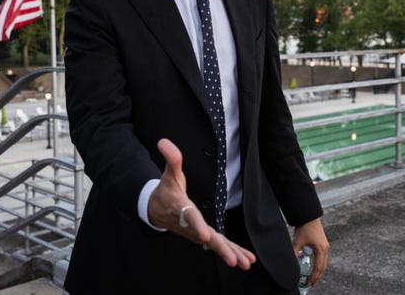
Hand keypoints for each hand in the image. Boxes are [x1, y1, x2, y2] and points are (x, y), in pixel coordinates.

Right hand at [147, 138, 255, 269]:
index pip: (190, 217)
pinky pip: (219, 245)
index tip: (203, 237)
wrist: (157, 210)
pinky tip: (247, 260)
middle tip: (233, 260)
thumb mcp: (168, 174)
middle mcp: (190, 224)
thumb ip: (171, 159)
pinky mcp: (203, 236)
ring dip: (231, 254)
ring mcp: (197, 233)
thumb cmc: (166, 191)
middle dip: (221, 249)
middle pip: (207, 237)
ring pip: (215, 245)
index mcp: (181, 208)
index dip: (196, 226)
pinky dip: (233, 252)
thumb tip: (164, 141)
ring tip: (246, 263)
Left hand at [292, 217, 329, 287]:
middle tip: (311, 283)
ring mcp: (325, 246)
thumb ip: (294, 253)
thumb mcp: (297, 242)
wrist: (308, 216)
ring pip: (324, 263)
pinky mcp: (323, 244)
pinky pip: (322, 257)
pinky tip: (314, 267)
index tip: (308, 282)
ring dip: (318, 271)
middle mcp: (325, 249)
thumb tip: (290, 263)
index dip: (313, 277)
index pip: (318, 268)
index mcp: (321, 249)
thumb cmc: (304, 227)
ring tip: (313, 278)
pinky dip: (319, 264)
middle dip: (317, 276)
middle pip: (323, 267)